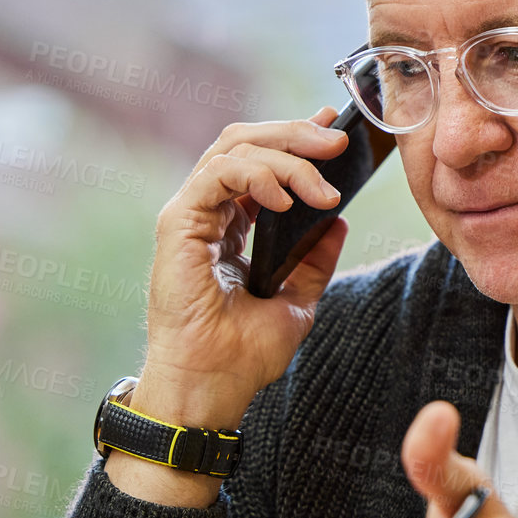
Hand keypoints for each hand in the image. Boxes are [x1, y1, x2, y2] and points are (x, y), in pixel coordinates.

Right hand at [143, 107, 351, 417]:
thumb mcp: (297, 302)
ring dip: (287, 154)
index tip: (335, 132)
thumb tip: (337, 222)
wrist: (212, 386)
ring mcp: (190, 215)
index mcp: (228, 227)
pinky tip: (287, 199)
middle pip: (246, 142)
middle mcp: (207, 214)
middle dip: (296, 134)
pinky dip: (258, 174)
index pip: (258, 162)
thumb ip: (313, 261)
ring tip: (324, 179)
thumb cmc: (242, 356)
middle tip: (338, 143)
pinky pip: (219, 174)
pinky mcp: (179, 223)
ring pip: (235, 148)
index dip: (295, 138)